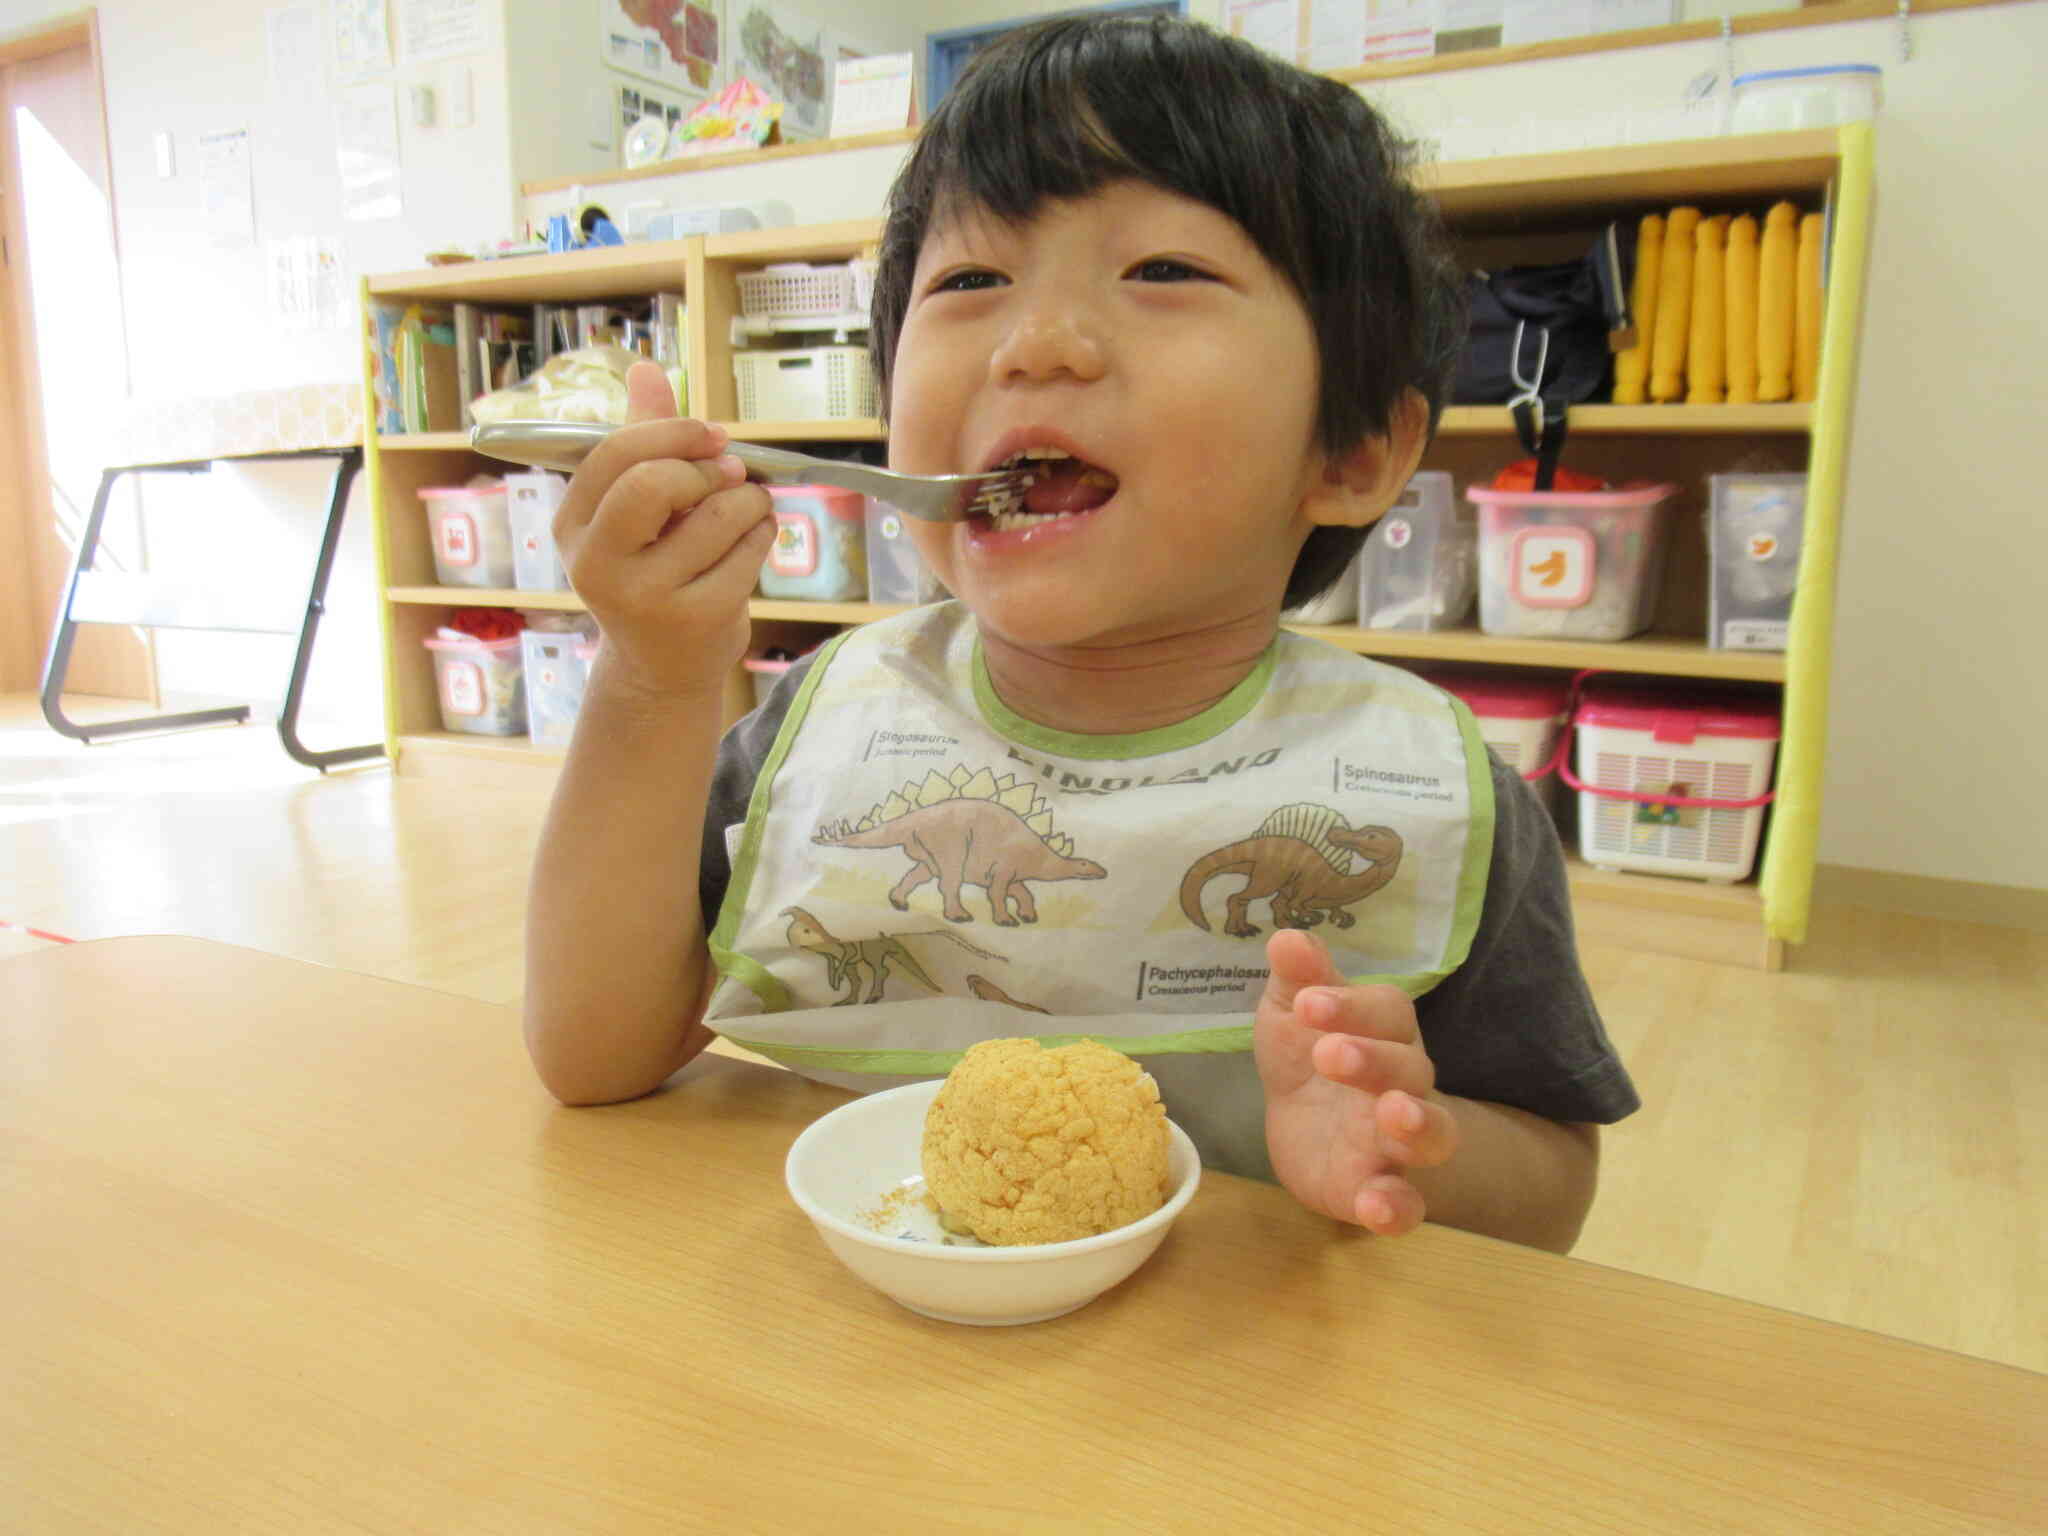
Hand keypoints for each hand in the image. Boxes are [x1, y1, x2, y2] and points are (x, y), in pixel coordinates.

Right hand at [553, 361, 774, 698]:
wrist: (661, 668)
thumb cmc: (652, 573)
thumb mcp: (636, 511)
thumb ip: (641, 441)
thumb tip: (646, 369)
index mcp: (573, 525)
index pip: (615, 454)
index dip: (673, 433)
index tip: (713, 436)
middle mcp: (596, 563)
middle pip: (653, 483)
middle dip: (706, 468)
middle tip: (732, 473)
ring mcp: (644, 597)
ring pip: (716, 515)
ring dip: (749, 501)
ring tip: (750, 509)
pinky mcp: (695, 619)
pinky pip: (747, 551)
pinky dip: (764, 534)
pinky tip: (756, 540)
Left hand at [1253, 927, 1458, 1235]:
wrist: (1307, 1128)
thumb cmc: (1308, 1056)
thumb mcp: (1293, 1013)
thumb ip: (1299, 978)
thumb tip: (1286, 936)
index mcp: (1383, 1033)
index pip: (1385, 1011)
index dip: (1351, 1006)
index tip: (1306, 1004)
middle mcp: (1403, 1084)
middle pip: (1409, 1069)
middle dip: (1374, 1060)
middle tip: (1329, 1054)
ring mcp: (1396, 1143)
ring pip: (1432, 1134)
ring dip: (1417, 1125)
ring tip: (1392, 1115)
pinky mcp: (1380, 1191)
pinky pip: (1406, 1204)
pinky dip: (1397, 1207)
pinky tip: (1377, 1207)